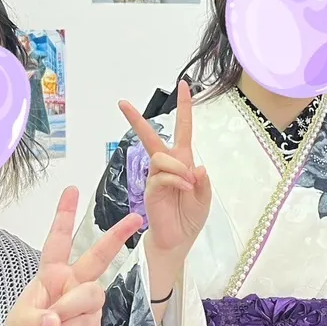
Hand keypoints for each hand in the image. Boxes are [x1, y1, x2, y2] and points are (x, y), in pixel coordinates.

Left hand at [6, 187, 142, 325]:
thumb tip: (54, 319)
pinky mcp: (94, 323)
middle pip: (98, 255)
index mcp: (51, 274)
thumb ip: (34, 320)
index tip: (72, 190)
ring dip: (70, 310)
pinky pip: (88, 322)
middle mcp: (72, 283)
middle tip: (135, 218)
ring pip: (91, 294)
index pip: (58, 241)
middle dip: (116, 236)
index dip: (64, 216)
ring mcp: (86, 303)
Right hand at [119, 81, 210, 255]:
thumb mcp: (204, 197)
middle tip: (122, 102)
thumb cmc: (189, 217)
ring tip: (188, 185)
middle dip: (136, 119)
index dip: (184, 107)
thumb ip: (203, 182)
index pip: (183, 129)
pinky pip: (163, 175)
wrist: (177, 240)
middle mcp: (167, 165)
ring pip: (162, 157)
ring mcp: (156, 176)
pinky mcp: (151, 189)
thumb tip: (197, 166)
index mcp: (183, 161)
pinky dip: (176, 180)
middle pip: (151, 136)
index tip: (183, 85)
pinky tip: (184, 189)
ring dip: (179, 168)